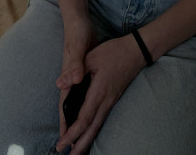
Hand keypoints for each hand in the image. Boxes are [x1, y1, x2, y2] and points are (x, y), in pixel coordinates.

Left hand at [55, 34, 144, 153]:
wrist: (136, 51)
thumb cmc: (113, 52)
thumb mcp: (92, 57)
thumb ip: (75, 72)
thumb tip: (59, 84)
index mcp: (98, 92)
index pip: (83, 119)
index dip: (72, 134)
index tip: (61, 143)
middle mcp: (105, 101)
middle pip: (91, 130)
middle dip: (79, 145)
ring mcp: (111, 102)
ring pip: (97, 126)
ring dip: (86, 140)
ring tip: (76, 151)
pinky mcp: (113, 100)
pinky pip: (101, 120)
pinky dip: (93, 130)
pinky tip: (88, 134)